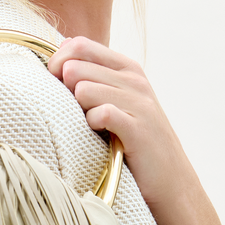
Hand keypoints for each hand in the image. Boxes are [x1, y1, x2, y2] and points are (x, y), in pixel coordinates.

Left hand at [46, 37, 187, 208]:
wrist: (170, 179)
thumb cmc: (134, 141)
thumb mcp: (118, 99)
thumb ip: (93, 73)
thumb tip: (64, 45)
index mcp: (127, 68)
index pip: (79, 45)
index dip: (56, 62)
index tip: (53, 86)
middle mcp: (134, 80)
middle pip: (75, 68)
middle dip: (63, 90)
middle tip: (76, 115)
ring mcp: (139, 103)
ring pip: (84, 90)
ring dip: (79, 112)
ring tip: (92, 127)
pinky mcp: (138, 129)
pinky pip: (101, 114)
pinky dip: (92, 126)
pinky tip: (100, 136)